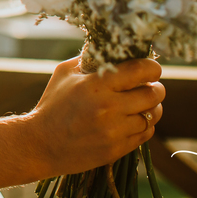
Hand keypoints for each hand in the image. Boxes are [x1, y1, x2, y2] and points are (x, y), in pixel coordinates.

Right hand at [29, 56, 164, 177]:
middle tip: (150, 86)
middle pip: (153, 94)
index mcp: (97, 85)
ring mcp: (114, 131)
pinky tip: (134, 120)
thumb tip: (111, 48)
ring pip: (153, 116)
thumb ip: (90, 59)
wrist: (41, 144)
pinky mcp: (116, 149)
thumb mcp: (65, 73)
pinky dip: (144, 125)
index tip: (151, 68)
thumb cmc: (53, 104)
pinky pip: (145, 134)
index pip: (140, 70)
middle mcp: (109, 108)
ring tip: (143, 104)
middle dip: (156, 88)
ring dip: (152, 108)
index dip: (152, 67)